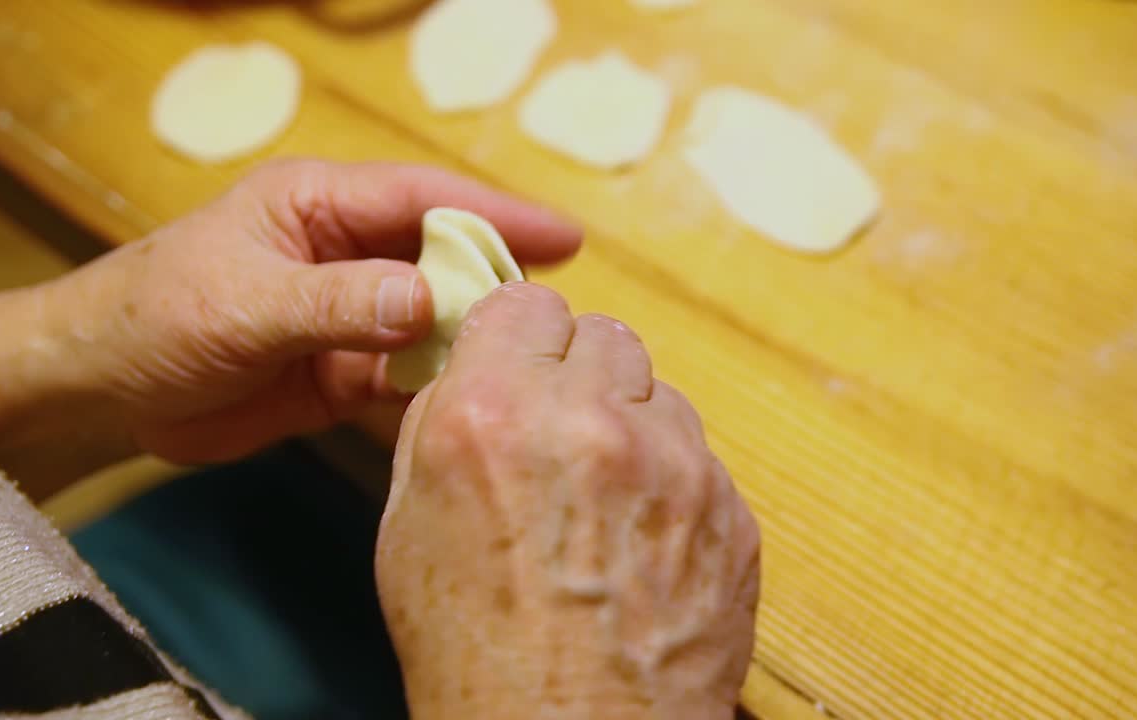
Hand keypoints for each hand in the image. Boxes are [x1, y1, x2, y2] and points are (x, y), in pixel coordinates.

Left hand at [43, 160, 579, 462]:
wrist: (101, 392)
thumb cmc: (154, 318)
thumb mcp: (245, 302)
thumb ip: (337, 302)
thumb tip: (428, 298)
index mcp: (320, 205)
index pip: (423, 198)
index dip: (496, 214)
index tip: (566, 238)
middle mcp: (345, 252)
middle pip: (442, 257)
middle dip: (500, 280)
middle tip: (564, 316)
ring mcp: (349, 314)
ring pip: (433, 319)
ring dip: (476, 339)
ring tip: (539, 364)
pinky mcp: (343, 371)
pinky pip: (408, 374)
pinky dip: (441, 386)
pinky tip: (478, 404)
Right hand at [375, 284, 759, 719]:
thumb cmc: (477, 656)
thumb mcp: (407, 526)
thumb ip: (441, 423)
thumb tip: (470, 369)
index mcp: (494, 416)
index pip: (526, 304)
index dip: (517, 336)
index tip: (517, 360)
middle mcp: (591, 424)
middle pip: (602, 335)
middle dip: (575, 373)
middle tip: (557, 430)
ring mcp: (675, 465)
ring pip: (657, 391)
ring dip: (627, 422)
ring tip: (599, 497)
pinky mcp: (729, 509)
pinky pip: (697, 456)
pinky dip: (669, 479)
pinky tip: (638, 538)